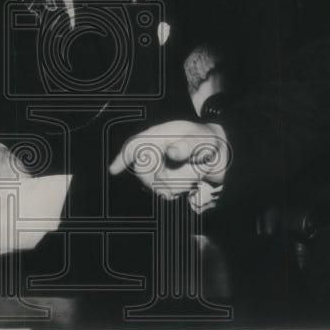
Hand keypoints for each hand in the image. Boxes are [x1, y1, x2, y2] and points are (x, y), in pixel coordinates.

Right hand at [109, 120, 230, 198]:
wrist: (215, 155)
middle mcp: (152, 151)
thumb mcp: (202, 140)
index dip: (122, 158)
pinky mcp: (161, 180)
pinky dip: (176, 191)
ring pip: (155, 185)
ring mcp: (156, 166)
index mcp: (158, 136)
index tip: (113, 171)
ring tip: (194, 177)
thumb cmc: (206, 141)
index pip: (134, 146)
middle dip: (162, 179)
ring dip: (176, 185)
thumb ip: (188, 145)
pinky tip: (188, 184)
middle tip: (188, 178)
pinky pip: (163, 192)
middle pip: (142, 172)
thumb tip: (172, 152)